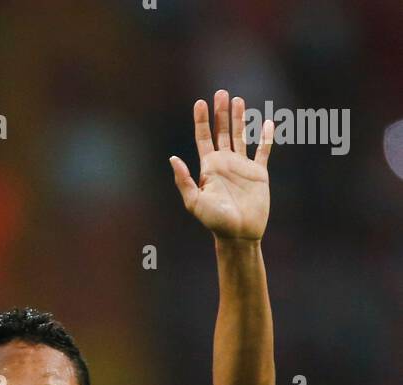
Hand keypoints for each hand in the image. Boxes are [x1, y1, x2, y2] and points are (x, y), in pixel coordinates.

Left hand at [169, 91, 271, 240]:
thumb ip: (184, 181)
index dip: (201, 120)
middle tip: (221, 92)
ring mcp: (242, 167)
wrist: (239, 235)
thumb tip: (173, 158)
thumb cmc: (215, 222)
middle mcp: (225, 163)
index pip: (203, 138)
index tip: (200, 102)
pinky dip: (266, 138)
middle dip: (220, 113)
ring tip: (238, 100)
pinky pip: (263, 152)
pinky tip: (268, 123)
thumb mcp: (195, 203)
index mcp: (209, 168)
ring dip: (239, 119)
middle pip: (221, 132)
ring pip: (240, 136)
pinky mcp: (259, 174)